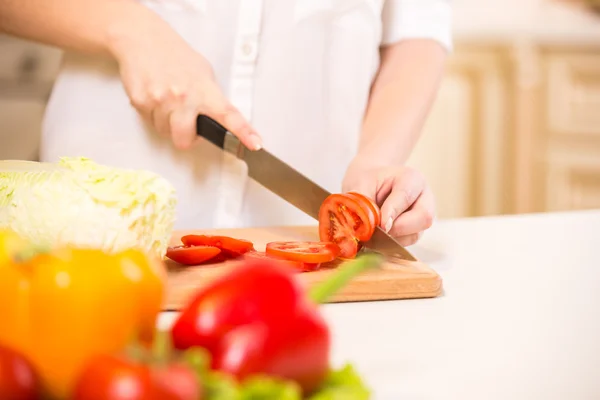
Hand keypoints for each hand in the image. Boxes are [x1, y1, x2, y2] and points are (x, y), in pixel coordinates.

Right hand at [109, 15, 261, 150]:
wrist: (142, 39)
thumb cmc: (174, 55)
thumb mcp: (203, 73)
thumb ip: (210, 97)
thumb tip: (218, 117)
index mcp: (204, 90)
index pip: (228, 115)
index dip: (243, 132)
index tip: (255, 143)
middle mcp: (184, 97)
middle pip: (184, 140)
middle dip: (185, 137)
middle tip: (185, 122)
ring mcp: (161, 100)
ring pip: (165, 132)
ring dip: (167, 123)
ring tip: (167, 100)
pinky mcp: (141, 102)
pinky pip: (150, 122)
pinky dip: (152, 114)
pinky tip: (155, 96)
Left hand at [342, 163, 434, 245]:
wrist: (370, 185)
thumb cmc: (368, 181)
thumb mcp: (361, 184)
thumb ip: (364, 202)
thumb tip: (368, 225)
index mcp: (412, 179)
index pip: (406, 196)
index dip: (392, 212)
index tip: (380, 224)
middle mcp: (424, 198)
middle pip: (423, 218)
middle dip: (398, 229)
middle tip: (375, 232)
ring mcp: (422, 217)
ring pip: (415, 235)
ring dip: (392, 239)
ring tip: (370, 235)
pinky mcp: (415, 231)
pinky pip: (407, 243)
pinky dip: (390, 245)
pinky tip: (375, 239)